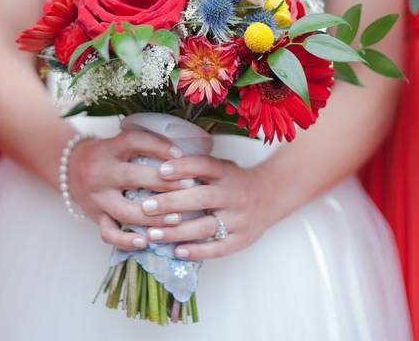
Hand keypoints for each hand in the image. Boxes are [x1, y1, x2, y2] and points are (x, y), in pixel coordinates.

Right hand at [66, 130, 196, 251]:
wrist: (68, 168)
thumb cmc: (106, 155)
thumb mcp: (119, 143)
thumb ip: (144, 145)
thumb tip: (183, 154)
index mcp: (110, 148)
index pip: (134, 142)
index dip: (158, 146)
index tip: (180, 155)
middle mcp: (101, 171)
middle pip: (132, 176)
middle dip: (163, 182)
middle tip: (189, 186)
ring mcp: (97, 196)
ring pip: (124, 209)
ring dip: (152, 216)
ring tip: (177, 218)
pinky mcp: (95, 216)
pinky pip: (108, 233)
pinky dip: (126, 240)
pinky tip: (146, 242)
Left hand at [132, 155, 277, 260]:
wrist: (272, 196)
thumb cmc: (235, 181)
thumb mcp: (221, 167)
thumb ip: (196, 168)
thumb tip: (158, 169)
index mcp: (227, 173)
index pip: (205, 166)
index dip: (183, 167)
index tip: (160, 171)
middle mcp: (234, 194)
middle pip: (202, 198)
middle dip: (172, 202)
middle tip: (146, 207)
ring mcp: (239, 219)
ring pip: (206, 226)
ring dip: (177, 232)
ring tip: (153, 234)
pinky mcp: (242, 239)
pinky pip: (219, 248)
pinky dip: (197, 251)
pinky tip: (177, 252)